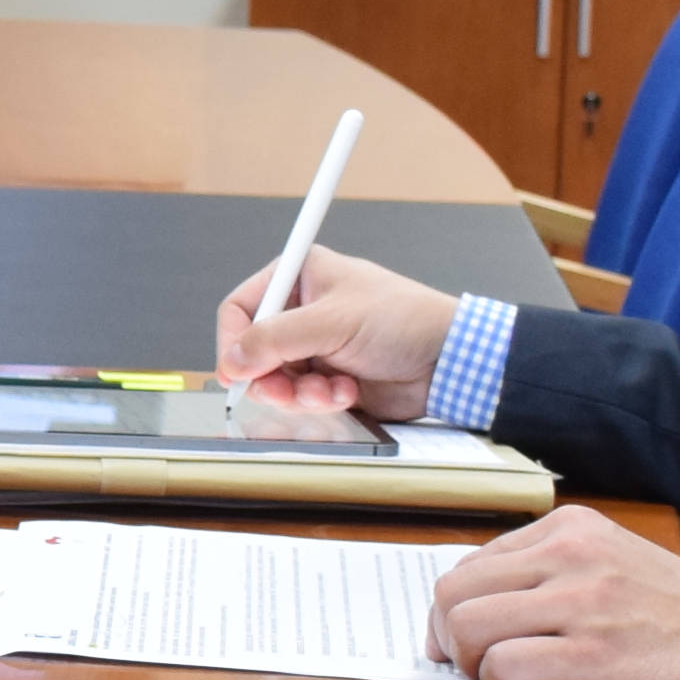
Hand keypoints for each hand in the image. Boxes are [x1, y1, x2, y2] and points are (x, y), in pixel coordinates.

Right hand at [217, 244, 458, 416]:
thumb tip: (232, 361)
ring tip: (329, 391)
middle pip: (254, 351)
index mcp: (300, 277)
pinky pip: (301, 398)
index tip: (236, 371)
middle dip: (271, 376)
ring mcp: (315, 347)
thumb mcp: (333, 322)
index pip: (241, 308)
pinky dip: (320, 401)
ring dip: (299, 393)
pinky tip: (347, 393)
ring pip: (276, 380)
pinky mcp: (328, 378)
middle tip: (284, 391)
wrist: (447, 360)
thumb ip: (277, 339)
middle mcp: (303, 311)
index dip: (233, 341)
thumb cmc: (403, 320)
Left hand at [434, 508, 679, 679]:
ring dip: (471, 663)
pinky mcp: (588, 653)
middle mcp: (570, 554)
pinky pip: (502, 667)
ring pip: (466, 626)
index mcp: (571, 527)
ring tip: (501, 678)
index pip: (472, 562)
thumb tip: (476, 605)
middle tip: (470, 664)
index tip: (467, 638)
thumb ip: (551, 571)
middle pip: (454, 592)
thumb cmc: (675, 616)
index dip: (457, 608)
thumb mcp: (612, 562)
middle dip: (449, 636)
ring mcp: (579, 602)